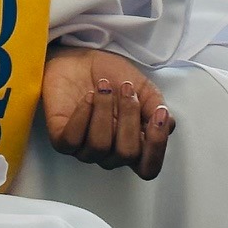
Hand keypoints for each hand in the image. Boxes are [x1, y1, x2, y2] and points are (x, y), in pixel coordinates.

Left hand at [43, 47, 173, 178]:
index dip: (156, 147)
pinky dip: (82, 115)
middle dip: (129, 116)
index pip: (148, 168)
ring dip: (104, 110)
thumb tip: (166, 122)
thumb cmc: (112, 76)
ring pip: (99, 147)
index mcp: (133, 143)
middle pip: (126, 155)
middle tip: (126, 88)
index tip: (158, 115)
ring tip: (103, 87)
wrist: (80, 59)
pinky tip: (88, 96)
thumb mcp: (143, 88)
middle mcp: (110, 152)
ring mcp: (84, 149)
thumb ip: (156, 107)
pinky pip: (71, 140)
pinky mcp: (61, 139)